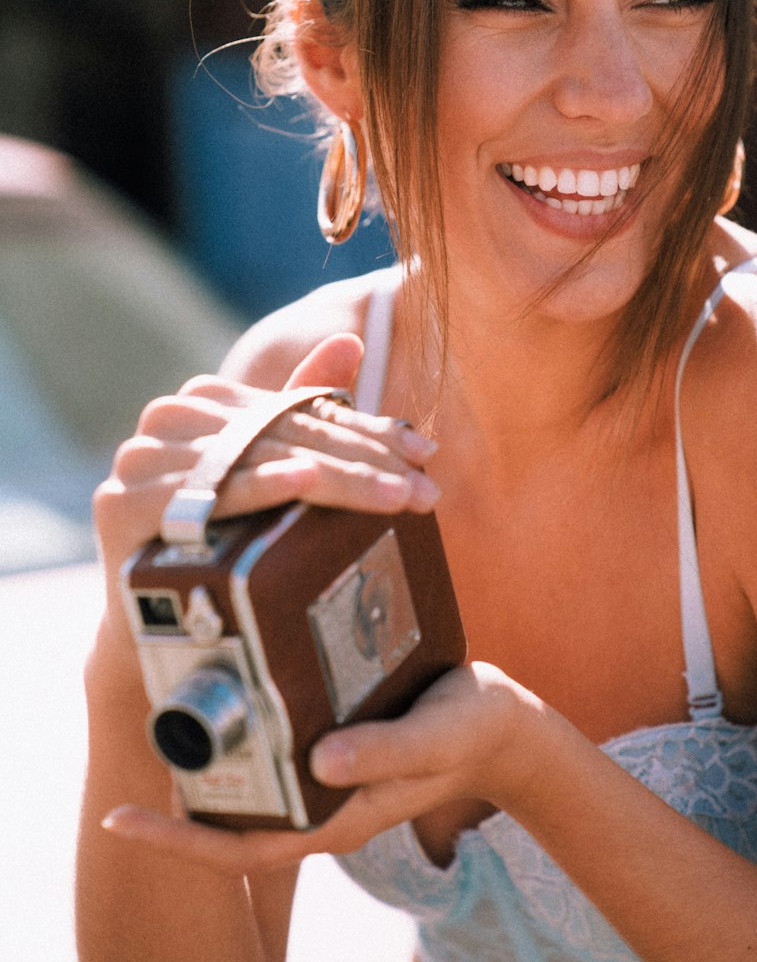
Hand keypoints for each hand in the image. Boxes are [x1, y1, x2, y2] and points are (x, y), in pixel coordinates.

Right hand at [93, 334, 439, 594]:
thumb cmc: (225, 542)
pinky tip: (302, 483)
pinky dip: (257, 486)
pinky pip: (208, 493)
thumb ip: (304, 402)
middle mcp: (170, 418)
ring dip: (333, 479)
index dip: (369, 432)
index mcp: (206, 400)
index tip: (427, 455)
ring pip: (261, 461)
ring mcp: (142, 458)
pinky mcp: (124, 504)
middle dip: (363, 463)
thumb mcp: (275, 469)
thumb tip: (351, 340)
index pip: (301, 411)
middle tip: (423, 490)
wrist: (158, 621)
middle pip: (287, 436)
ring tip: (391, 496)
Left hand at [102, 663, 548, 873]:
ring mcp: (328, 780)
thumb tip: (320, 761)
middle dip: (174, 806)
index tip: (121, 818)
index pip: (243, 847)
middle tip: (126, 762)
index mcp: (340, 817)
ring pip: (249, 788)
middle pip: (232, 823)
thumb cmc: (469, 728)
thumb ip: (384, 752)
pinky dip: (242, 735)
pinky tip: (223, 698)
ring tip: (157, 723)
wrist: (502, 725)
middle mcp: (323, 805)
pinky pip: (275, 755)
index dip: (178, 839)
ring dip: (203, 766)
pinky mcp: (335, 748)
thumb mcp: (433, 736)